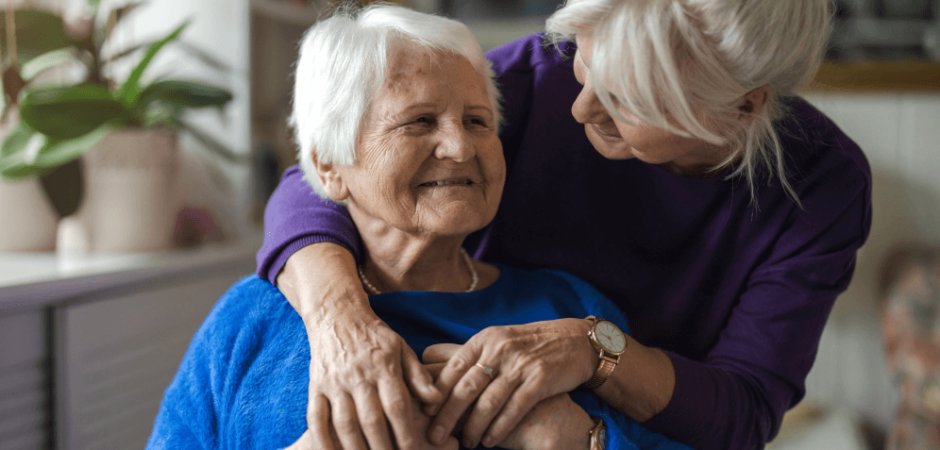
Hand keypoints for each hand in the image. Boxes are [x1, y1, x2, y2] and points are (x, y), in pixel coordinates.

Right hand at [276, 243, 443, 449]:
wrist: (336, 315)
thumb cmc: (375, 336)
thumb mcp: (401, 348)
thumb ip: (418, 375)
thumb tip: (435, 400)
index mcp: (383, 366)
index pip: (396, 405)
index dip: (405, 432)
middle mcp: (358, 375)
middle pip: (371, 420)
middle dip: (383, 448)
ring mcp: (334, 382)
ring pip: (344, 423)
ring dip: (356, 448)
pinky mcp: (316, 386)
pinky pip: (315, 418)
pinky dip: (322, 440)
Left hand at [422, 319, 596, 447]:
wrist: (576, 341)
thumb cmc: (531, 346)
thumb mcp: (500, 341)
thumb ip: (474, 358)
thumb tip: (436, 375)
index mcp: (485, 339)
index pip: (453, 367)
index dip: (437, 392)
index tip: (424, 412)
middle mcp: (500, 349)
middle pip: (466, 387)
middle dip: (447, 415)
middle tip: (434, 436)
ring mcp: (520, 364)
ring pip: (488, 402)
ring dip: (473, 427)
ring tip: (465, 443)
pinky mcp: (540, 379)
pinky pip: (513, 409)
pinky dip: (499, 428)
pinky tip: (489, 441)